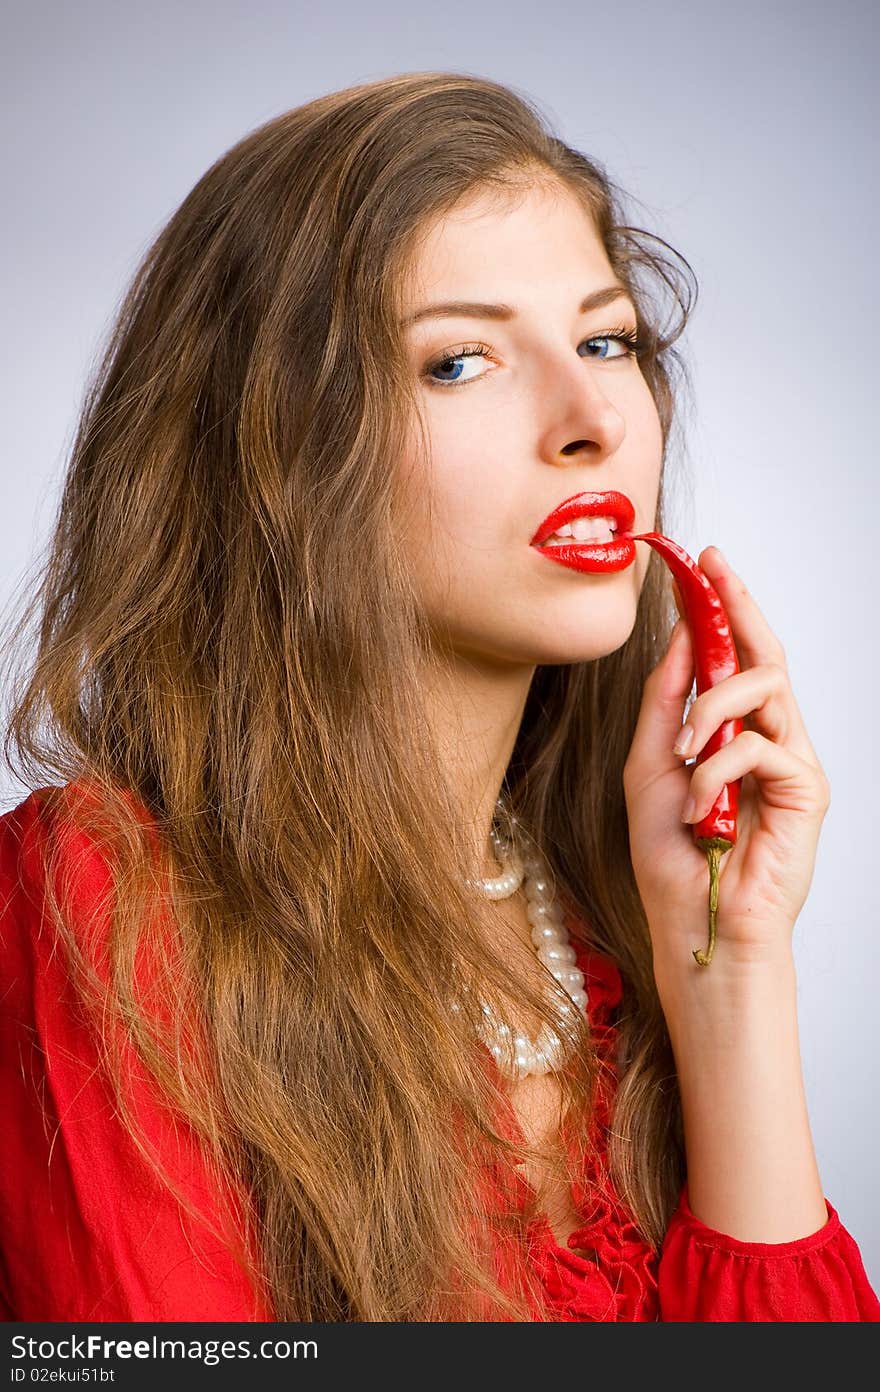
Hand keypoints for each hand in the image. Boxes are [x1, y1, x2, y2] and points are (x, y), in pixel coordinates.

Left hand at [622, 546, 830, 974]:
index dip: (720, 609)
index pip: (733, 657)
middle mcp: (769, 740)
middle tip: (714, 568)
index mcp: (732, 733)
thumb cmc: (672, 857)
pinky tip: (699, 799)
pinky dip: (721, 763)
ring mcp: (791, 764)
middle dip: (738, 606)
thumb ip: (665, 703)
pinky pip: (765, 746)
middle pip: (765, 655)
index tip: (700, 564)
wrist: (693, 924)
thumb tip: (679, 639)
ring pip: (768, 687)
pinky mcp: (807, 791)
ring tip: (686, 744)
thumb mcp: (649, 765)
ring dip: (716, 702)